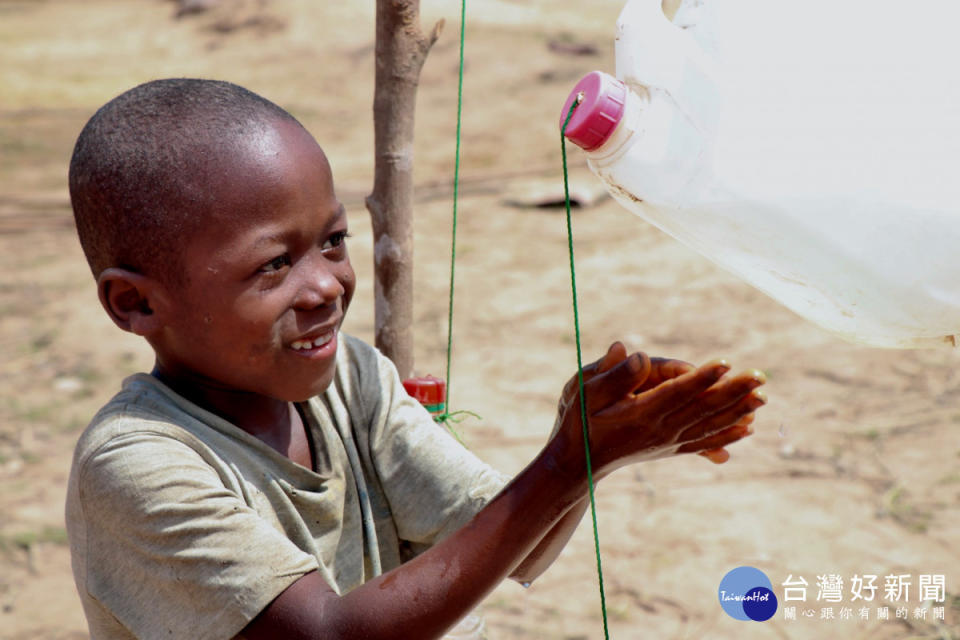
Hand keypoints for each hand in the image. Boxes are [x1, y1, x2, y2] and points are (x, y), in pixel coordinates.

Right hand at [551, 342, 765, 476]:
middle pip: (703, 408)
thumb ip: (612, 375)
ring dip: (738, 410)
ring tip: (763, 397)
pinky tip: (747, 428)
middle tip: (761, 376)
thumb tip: (637, 353)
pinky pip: (704, 441)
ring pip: (709, 424)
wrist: (578, 463)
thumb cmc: (579, 420)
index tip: (726, 362)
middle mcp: (660, 430)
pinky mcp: (669, 448)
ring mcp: (667, 442)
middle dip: (733, 391)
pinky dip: (727, 434)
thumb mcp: (584, 393)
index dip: (702, 377)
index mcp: (641, 414)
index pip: (678, 392)